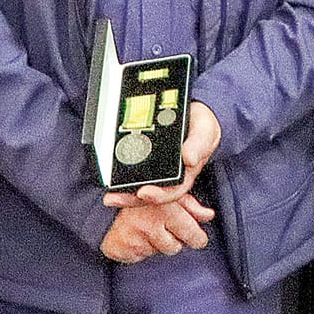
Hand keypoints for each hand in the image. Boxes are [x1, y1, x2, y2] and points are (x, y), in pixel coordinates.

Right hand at [101, 192, 215, 263]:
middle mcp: (150, 223)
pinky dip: (139, 250)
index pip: (193, 236)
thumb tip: (209, 216)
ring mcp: (134, 236)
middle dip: (172, 239)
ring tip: (146, 228)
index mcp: (166, 207)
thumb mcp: (170, 196)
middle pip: (176, 248)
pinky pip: (140, 258)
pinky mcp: (121, 248)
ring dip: (155, 244)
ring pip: (159, 252)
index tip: (195, 237)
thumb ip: (192, 207)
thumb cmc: (144, 200)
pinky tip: (135, 236)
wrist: (107, 203)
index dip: (196, 238)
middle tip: (161, 225)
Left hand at [102, 100, 221, 211]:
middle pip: (150, 195)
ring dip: (123, 194)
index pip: (172, 192)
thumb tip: (189, 159)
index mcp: (185, 175)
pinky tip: (108, 181)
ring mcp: (156, 173)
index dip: (158, 195)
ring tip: (109, 196)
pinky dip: (119, 180)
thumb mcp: (205, 131)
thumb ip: (199, 144)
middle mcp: (169, 179)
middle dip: (131, 199)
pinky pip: (131, 175)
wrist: (194, 114)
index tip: (144, 192)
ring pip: (138, 189)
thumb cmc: (202, 126)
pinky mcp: (145, 164)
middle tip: (114, 198)